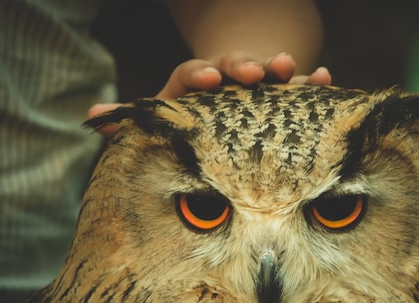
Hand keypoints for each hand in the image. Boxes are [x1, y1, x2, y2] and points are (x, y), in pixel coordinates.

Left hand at [87, 51, 330, 121]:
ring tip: (293, 68)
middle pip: (233, 66)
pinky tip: (326, 79)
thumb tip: (92, 115)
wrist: (222, 103)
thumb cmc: (188, 118)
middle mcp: (227, 79)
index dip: (200, 75)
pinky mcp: (280, 96)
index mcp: (195, 84)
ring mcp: (255, 85)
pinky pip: (297, 87)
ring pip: (267, 72)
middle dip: (243, 67)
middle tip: (253, 74)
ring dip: (278, 68)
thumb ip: (133, 120)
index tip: (208, 80)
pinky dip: (311, 81)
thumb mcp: (162, 118)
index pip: (193, 73)